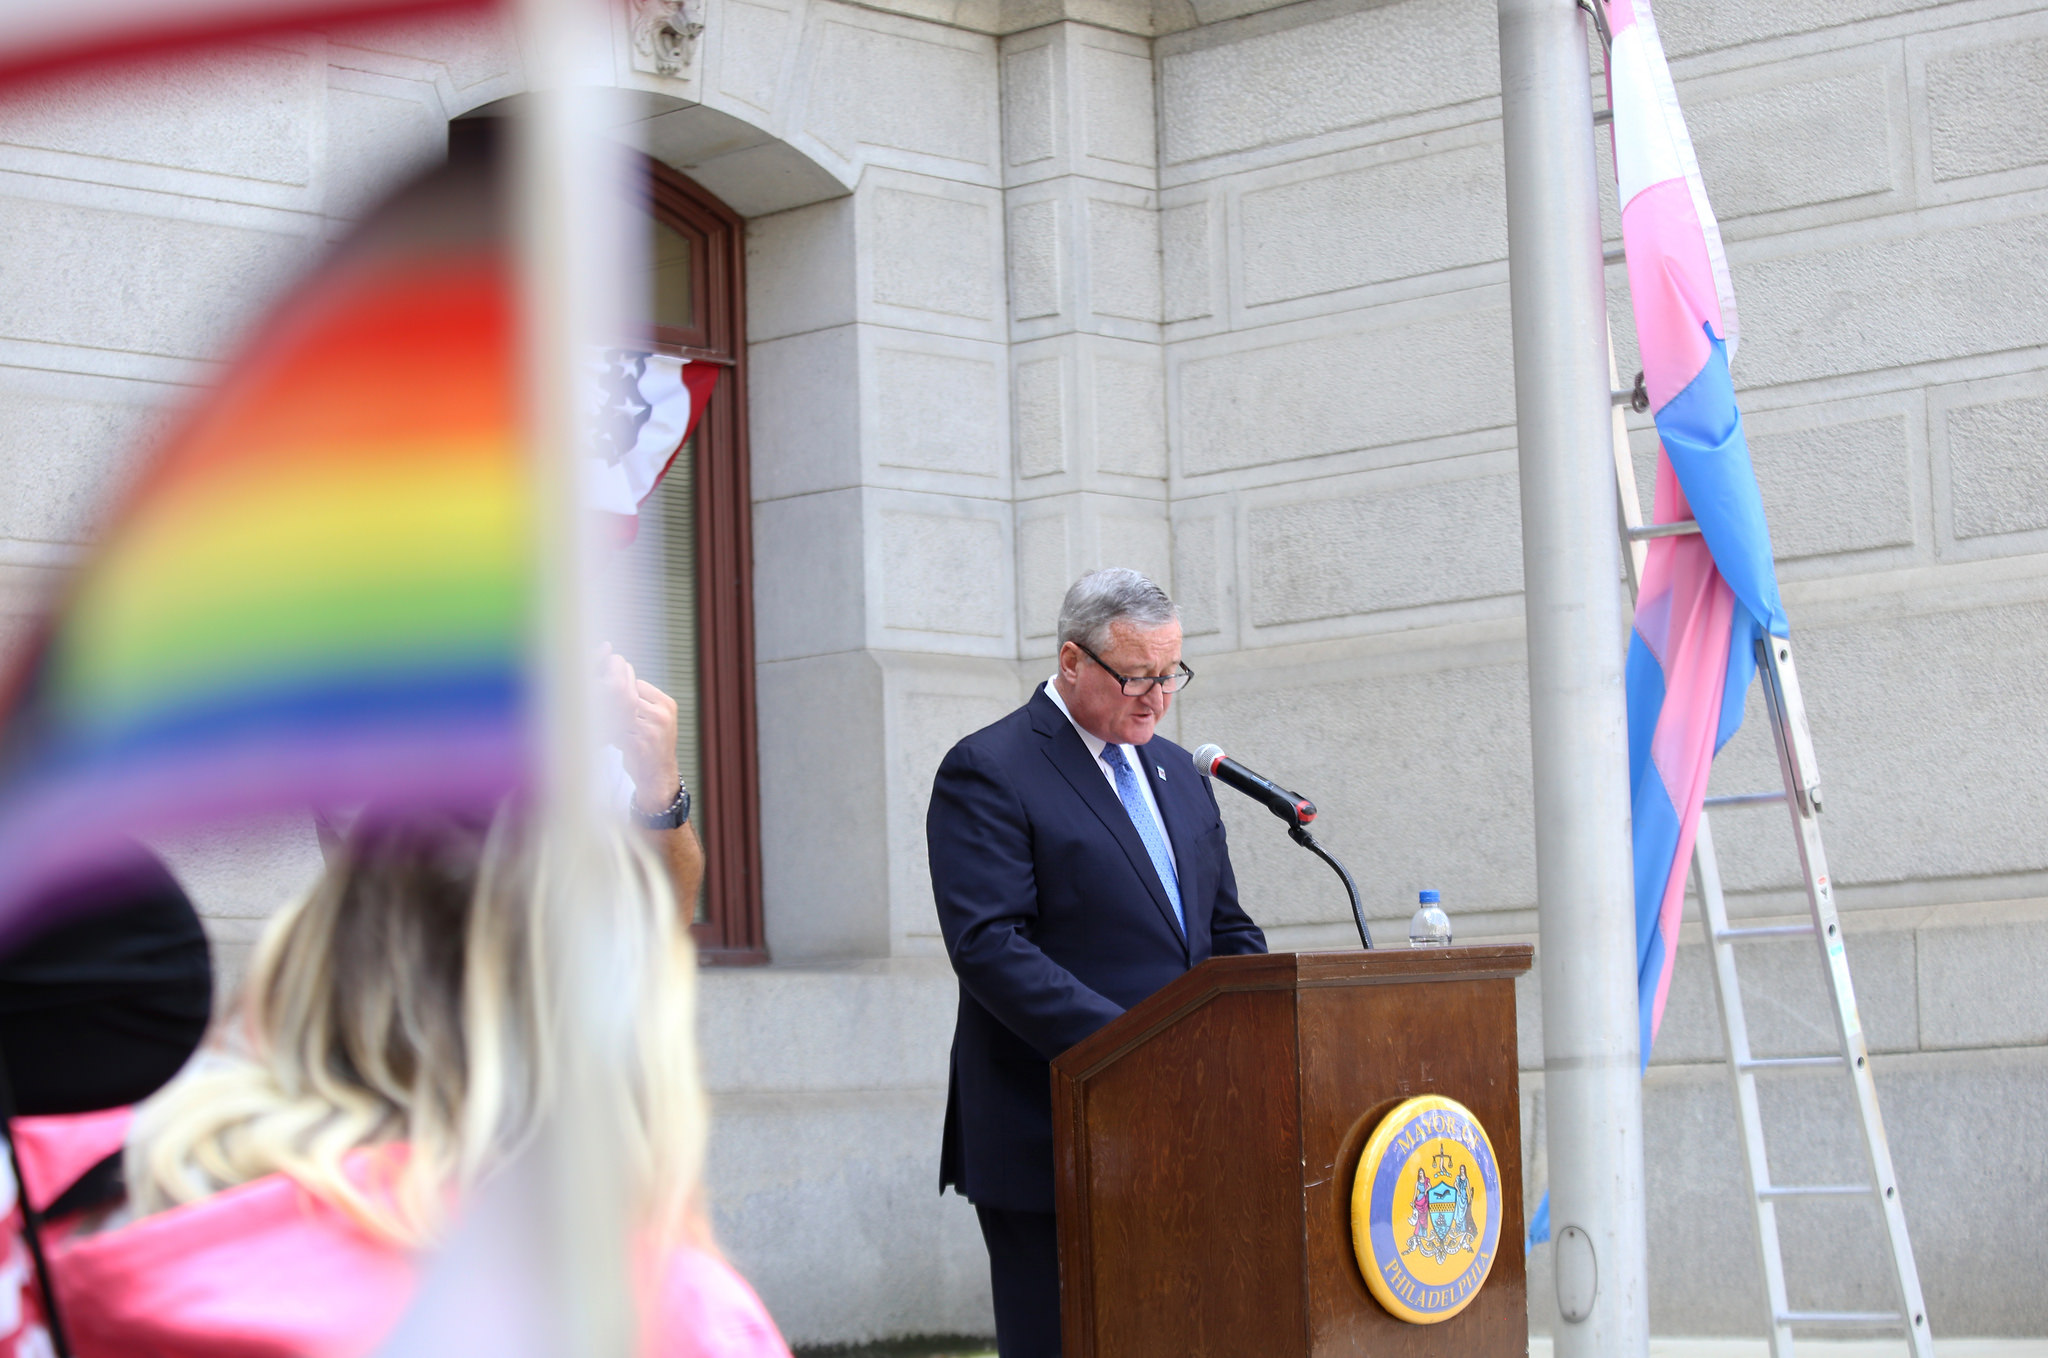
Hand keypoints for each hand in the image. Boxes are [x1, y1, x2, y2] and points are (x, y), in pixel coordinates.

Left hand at [600, 645, 680, 814]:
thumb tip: (613, 679)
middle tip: (610, 712)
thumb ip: (642, 700)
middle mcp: (662, 715)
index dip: (624, 692)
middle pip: (627, 698)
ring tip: (613, 726)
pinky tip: (614, 739)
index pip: (637, 684)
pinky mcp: (638, 744)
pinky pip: (616, 731)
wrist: (659, 774)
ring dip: (612, 719)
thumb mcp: (658, 718)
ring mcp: (651, 730)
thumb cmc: (653, 743)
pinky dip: (611, 734)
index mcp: (667, 704)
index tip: (620, 702)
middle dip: (616, 705)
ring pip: (620, 714)